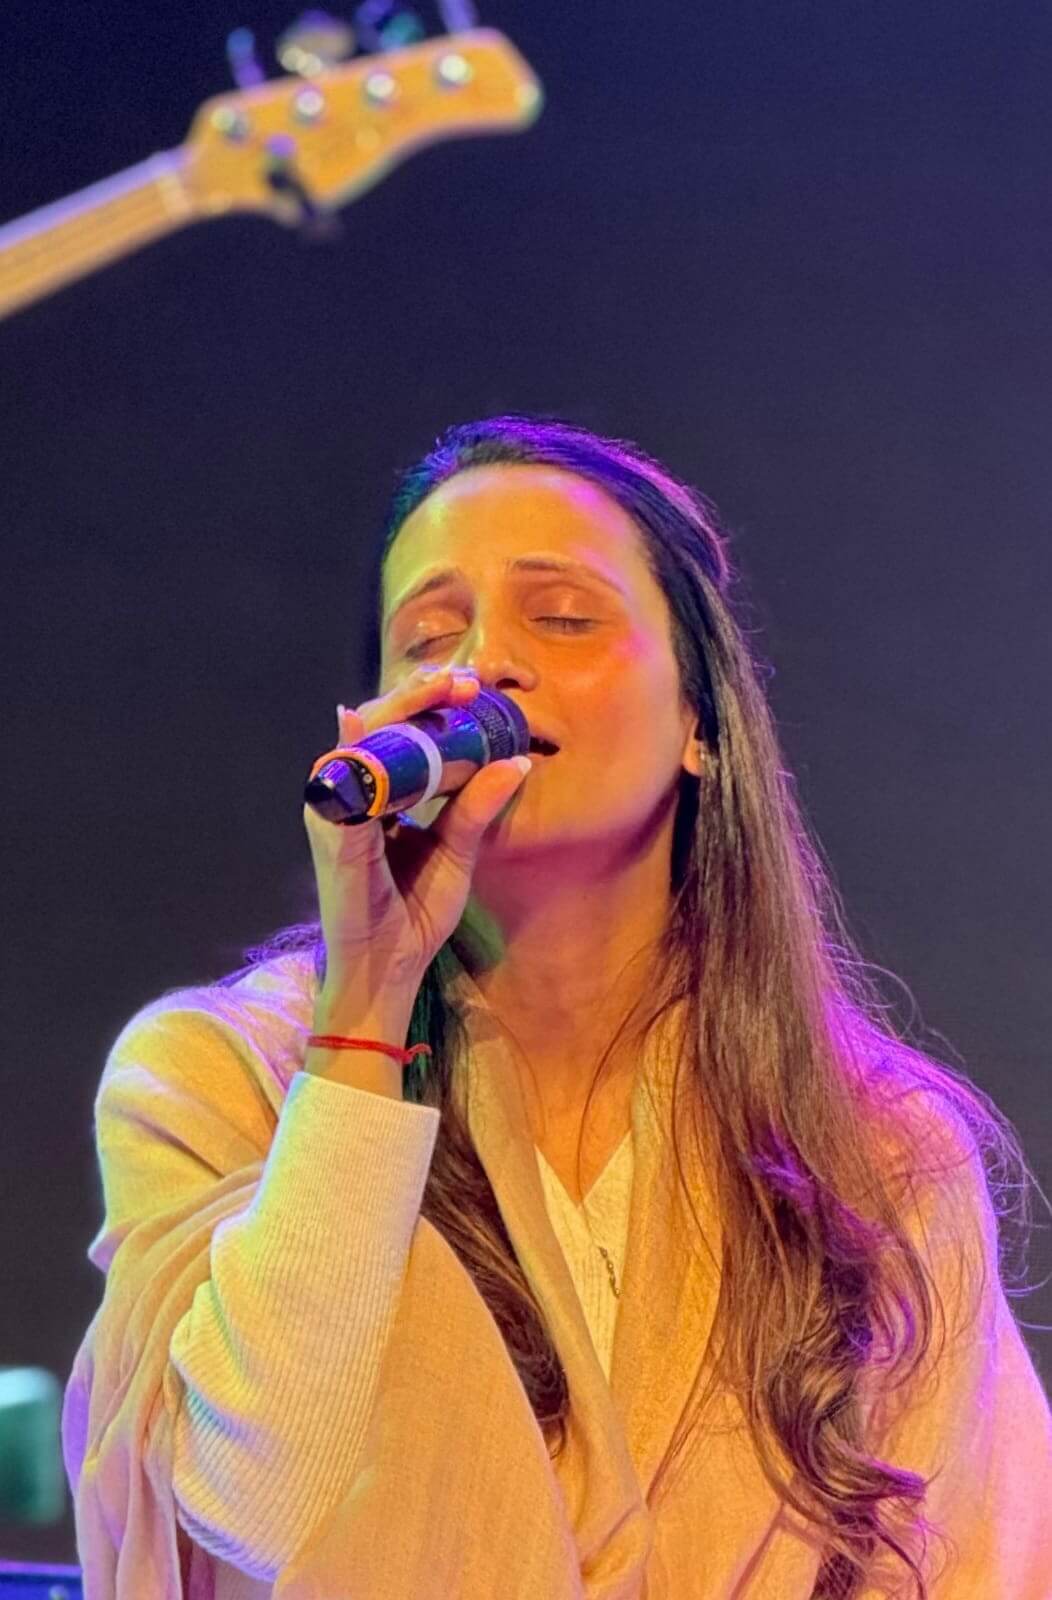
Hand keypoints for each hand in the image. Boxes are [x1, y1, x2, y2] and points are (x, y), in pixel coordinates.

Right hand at [303, 665, 530, 1008]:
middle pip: (378, 728)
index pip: (399, 735)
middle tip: (462, 680)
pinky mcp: (330, 837)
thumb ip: (476, 808)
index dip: (430, 705)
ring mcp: (336, 814)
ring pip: (359, 743)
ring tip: (437, 689)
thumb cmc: (412, 913)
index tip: (470, 686)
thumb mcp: (456, 853)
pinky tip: (356, 721)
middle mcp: (353, 797)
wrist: (386, 971)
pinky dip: (347, 751)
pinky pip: (336, 786)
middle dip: (418, 696)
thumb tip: (517, 761)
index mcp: (380, 797)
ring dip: (396, 711)